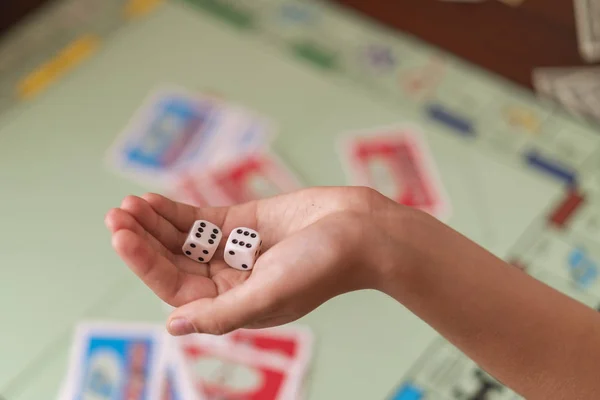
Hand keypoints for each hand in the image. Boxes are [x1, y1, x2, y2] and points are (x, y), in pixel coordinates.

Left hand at [104, 186, 409, 335]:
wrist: (359, 230)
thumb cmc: (322, 267)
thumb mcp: (269, 294)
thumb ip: (220, 313)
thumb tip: (172, 326)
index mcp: (232, 304)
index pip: (175, 286)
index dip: (146, 262)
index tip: (122, 236)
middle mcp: (228, 279)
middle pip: (173, 260)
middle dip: (144, 239)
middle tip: (117, 216)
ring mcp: (233, 249)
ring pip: (182, 238)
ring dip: (154, 223)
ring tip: (128, 206)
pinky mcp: (242, 222)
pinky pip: (200, 218)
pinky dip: (176, 210)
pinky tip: (152, 201)